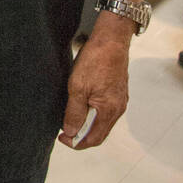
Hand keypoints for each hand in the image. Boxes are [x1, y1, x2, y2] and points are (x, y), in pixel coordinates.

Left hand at [57, 29, 129, 150]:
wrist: (111, 40)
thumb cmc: (96, 60)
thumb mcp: (78, 87)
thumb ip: (74, 112)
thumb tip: (71, 132)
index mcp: (109, 111)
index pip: (94, 139)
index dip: (77, 143)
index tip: (62, 138)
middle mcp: (118, 109)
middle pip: (99, 133)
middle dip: (81, 135)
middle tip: (64, 130)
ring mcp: (120, 100)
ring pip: (103, 122)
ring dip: (87, 124)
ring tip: (70, 117)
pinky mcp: (118, 92)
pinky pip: (106, 110)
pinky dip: (93, 114)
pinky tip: (82, 105)